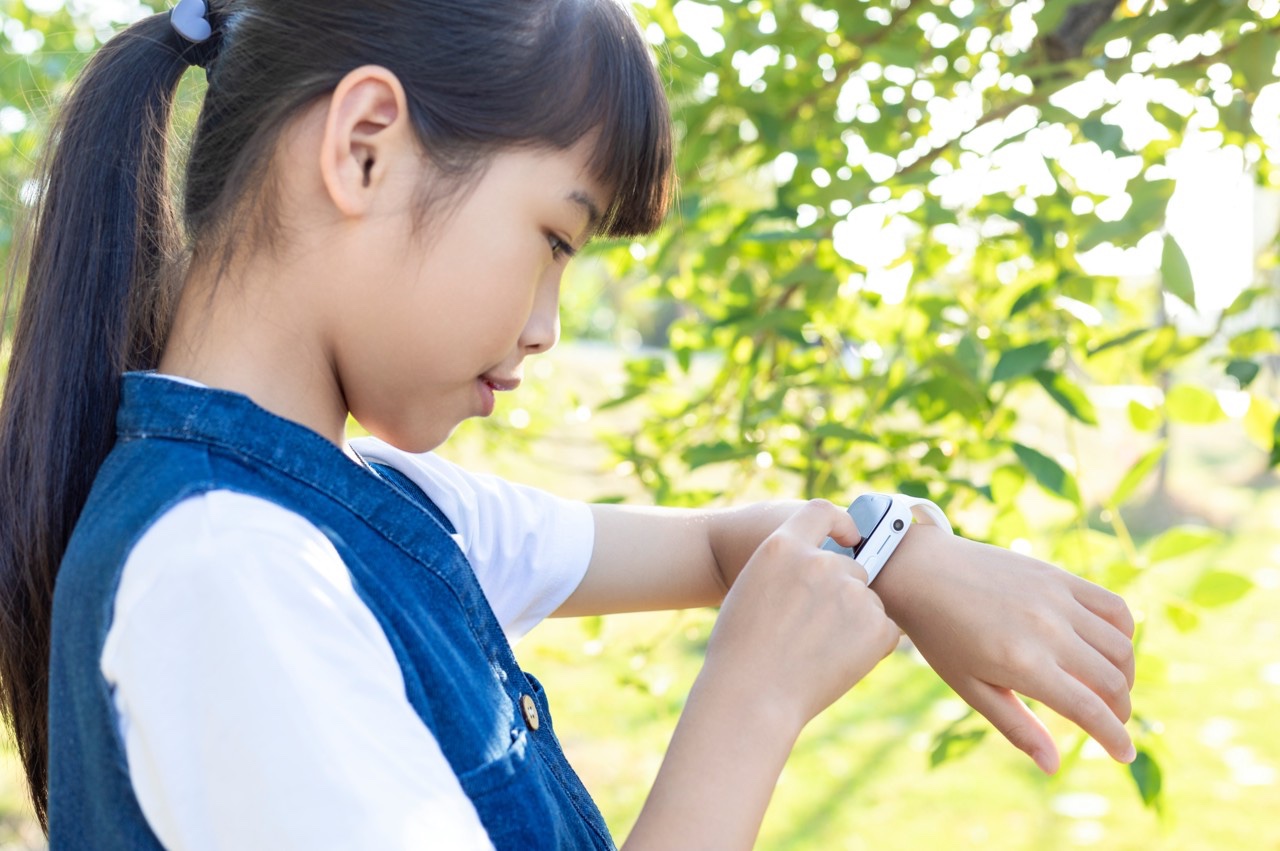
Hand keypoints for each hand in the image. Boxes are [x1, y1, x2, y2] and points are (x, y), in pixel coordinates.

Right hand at [702, 500, 901, 733]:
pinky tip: (838, 662)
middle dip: (844, 592)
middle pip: (852, 566)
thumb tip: (825, 566)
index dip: (843, 524)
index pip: (823, 512)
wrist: (752, 696)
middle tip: (818, 629)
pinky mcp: (875, 624)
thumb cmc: (741, 648)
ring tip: (821, 651)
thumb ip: (788, 568)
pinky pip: (885, 628)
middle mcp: (820, 561)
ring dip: (856, 619)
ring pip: (868, 599)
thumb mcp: (752, 588)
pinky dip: (871, 645)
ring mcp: (850, 592)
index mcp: (783, 545)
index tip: (852, 538)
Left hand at [876, 526, 1136, 773]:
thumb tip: (1053, 767)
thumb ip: (1016, 727)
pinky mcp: (1058, 575)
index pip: (1090, 710)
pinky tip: (1110, 647)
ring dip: (1125, 675)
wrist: (921, 571)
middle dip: (1120, 711)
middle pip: (1112, 681)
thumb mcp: (970, 688)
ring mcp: (1057, 599)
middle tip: (1111, 721)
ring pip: (1120, 646)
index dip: (1115, 738)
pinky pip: (1113, 607)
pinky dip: (1125, 632)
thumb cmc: (940, 636)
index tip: (1124, 755)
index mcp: (1024, 664)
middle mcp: (1048, 631)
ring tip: (1109, 689)